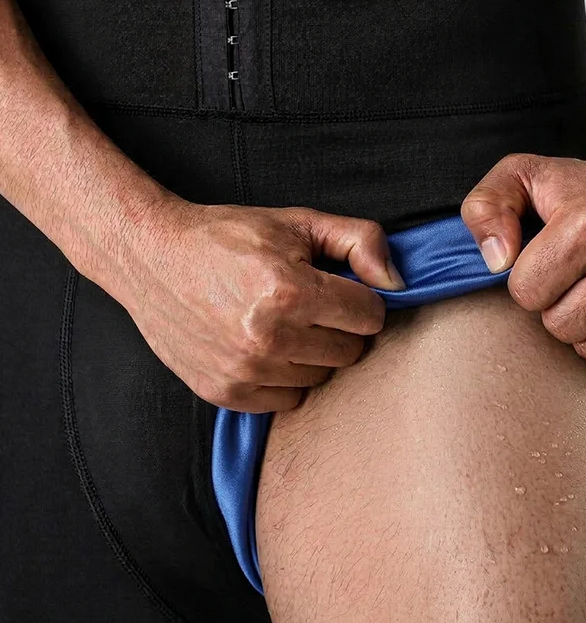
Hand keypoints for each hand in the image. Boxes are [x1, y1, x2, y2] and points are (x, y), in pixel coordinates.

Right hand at [115, 201, 405, 411]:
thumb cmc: (227, 238)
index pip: (370, 316)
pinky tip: (264, 348)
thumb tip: (397, 283)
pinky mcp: (226, 393)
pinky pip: (288, 400)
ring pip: (322, 378)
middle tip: (312, 306)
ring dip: (313, 354)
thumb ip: (359, 241)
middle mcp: (268, 337)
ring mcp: (244, 370)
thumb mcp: (297, 223)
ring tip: (283, 323)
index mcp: (290, 290)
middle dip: (341, 327)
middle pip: (350, 352)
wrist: (152, 258)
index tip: (343, 291)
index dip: (362, 300)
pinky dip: (285, 378)